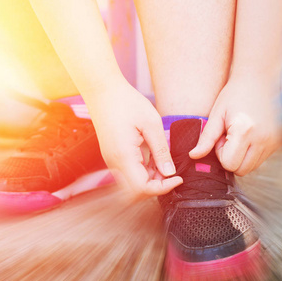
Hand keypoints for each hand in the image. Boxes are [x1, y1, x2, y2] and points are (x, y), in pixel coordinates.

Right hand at [87, 82, 182, 196]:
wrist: (103, 90)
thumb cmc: (127, 102)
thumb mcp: (151, 124)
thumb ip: (161, 151)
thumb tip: (170, 172)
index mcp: (123, 156)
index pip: (143, 188)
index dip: (163, 188)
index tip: (178, 178)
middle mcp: (114, 163)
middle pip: (137, 190)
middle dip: (157, 185)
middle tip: (173, 170)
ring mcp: (112, 160)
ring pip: (133, 182)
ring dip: (151, 178)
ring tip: (164, 160)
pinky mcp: (113, 155)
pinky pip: (130, 171)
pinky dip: (144, 170)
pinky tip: (154, 156)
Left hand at [189, 77, 281, 175]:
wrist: (258, 79)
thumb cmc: (234, 95)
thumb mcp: (216, 114)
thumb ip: (206, 138)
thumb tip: (193, 156)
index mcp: (245, 131)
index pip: (229, 164)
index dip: (221, 154)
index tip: (222, 137)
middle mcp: (263, 139)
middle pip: (241, 170)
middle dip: (231, 158)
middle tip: (229, 137)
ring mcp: (273, 142)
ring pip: (252, 167)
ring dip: (241, 157)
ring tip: (239, 136)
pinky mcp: (279, 142)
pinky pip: (261, 159)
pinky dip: (251, 153)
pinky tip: (249, 135)